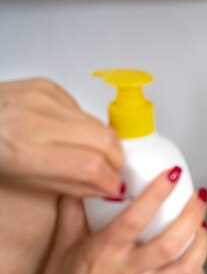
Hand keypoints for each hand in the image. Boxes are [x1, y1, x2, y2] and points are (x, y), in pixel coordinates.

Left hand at [0, 77, 123, 196]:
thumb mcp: (22, 181)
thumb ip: (71, 185)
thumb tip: (107, 187)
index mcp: (24, 151)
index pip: (90, 165)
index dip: (110, 179)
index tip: (115, 188)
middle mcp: (36, 120)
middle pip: (104, 139)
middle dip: (117, 159)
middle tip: (114, 171)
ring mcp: (42, 98)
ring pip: (99, 123)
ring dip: (104, 143)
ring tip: (94, 155)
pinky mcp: (47, 85)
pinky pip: (81, 109)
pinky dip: (84, 125)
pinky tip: (69, 133)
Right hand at [5, 168, 206, 273]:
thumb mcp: (62, 245)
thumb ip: (74, 210)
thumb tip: (86, 181)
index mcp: (105, 253)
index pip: (135, 219)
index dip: (157, 194)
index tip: (172, 174)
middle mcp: (129, 272)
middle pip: (171, 243)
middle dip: (192, 216)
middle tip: (198, 197)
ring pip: (186, 268)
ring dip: (202, 244)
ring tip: (203, 226)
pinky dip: (198, 273)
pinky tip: (197, 259)